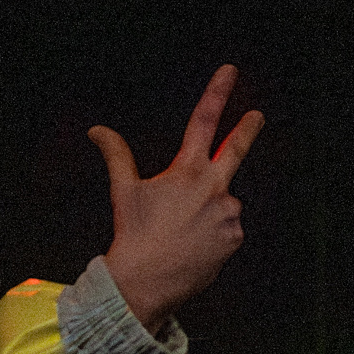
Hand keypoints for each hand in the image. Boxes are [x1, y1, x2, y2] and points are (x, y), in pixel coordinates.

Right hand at [90, 65, 264, 328]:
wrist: (145, 282)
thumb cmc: (132, 234)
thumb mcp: (124, 191)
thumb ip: (116, 155)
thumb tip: (97, 130)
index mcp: (187, 170)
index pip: (204, 121)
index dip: (217, 92)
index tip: (230, 71)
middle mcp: (214, 187)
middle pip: (236, 148)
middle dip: (248, 128)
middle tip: (257, 115)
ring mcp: (228, 213)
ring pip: (221, 203)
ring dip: (207, 211)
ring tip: (181, 234)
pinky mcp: (234, 237)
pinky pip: (226, 230)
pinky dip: (213, 235)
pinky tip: (193, 248)